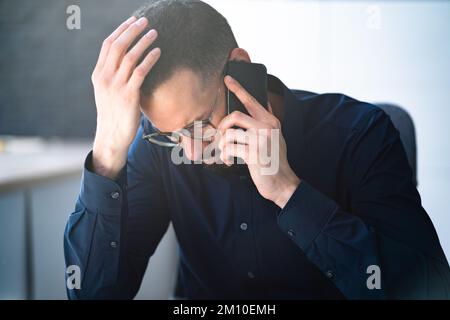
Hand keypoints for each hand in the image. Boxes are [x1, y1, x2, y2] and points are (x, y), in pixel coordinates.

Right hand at [91, 16, 160, 178]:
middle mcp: (104, 77)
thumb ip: (114, 75)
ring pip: (130, 56)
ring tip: (155, 33)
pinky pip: (140, 72)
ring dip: (143, 42)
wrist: (111, 136)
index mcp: (98, 74)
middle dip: (132, 30)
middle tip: (146, 20)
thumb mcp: (108, 92)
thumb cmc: (113, 114)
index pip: (108, 45)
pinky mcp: (128, 95)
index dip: (121, 30)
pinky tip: (158, 52)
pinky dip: (150, 59)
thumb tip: (128, 60)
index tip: (132, 21)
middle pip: (118, 46)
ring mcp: (116, 86)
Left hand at [218, 75, 300, 207]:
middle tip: (220, 137)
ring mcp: (261, 140)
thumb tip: (263, 102)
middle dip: (221, 127)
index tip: (227, 79)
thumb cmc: (275, 161)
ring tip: (225, 153)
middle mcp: (267, 127)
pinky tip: (228, 161)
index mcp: (271, 122)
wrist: (281, 182)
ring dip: (222, 145)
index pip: (252, 100)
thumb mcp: (276, 137)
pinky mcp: (254, 153)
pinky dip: (224, 156)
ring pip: (229, 134)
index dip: (238, 89)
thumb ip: (268, 122)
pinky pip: (229, 148)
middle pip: (235, 116)